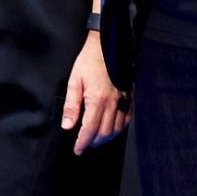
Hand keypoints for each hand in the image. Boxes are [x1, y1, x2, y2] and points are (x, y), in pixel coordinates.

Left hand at [62, 32, 128, 152]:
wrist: (107, 45)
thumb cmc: (89, 61)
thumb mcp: (74, 81)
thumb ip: (72, 106)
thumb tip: (67, 126)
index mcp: (97, 100)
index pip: (90, 130)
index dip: (83, 143)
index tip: (77, 150)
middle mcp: (113, 103)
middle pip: (104, 133)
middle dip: (93, 142)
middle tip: (84, 145)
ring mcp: (123, 100)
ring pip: (117, 129)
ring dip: (106, 138)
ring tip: (95, 139)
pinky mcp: (129, 97)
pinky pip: (127, 119)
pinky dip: (119, 128)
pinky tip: (111, 129)